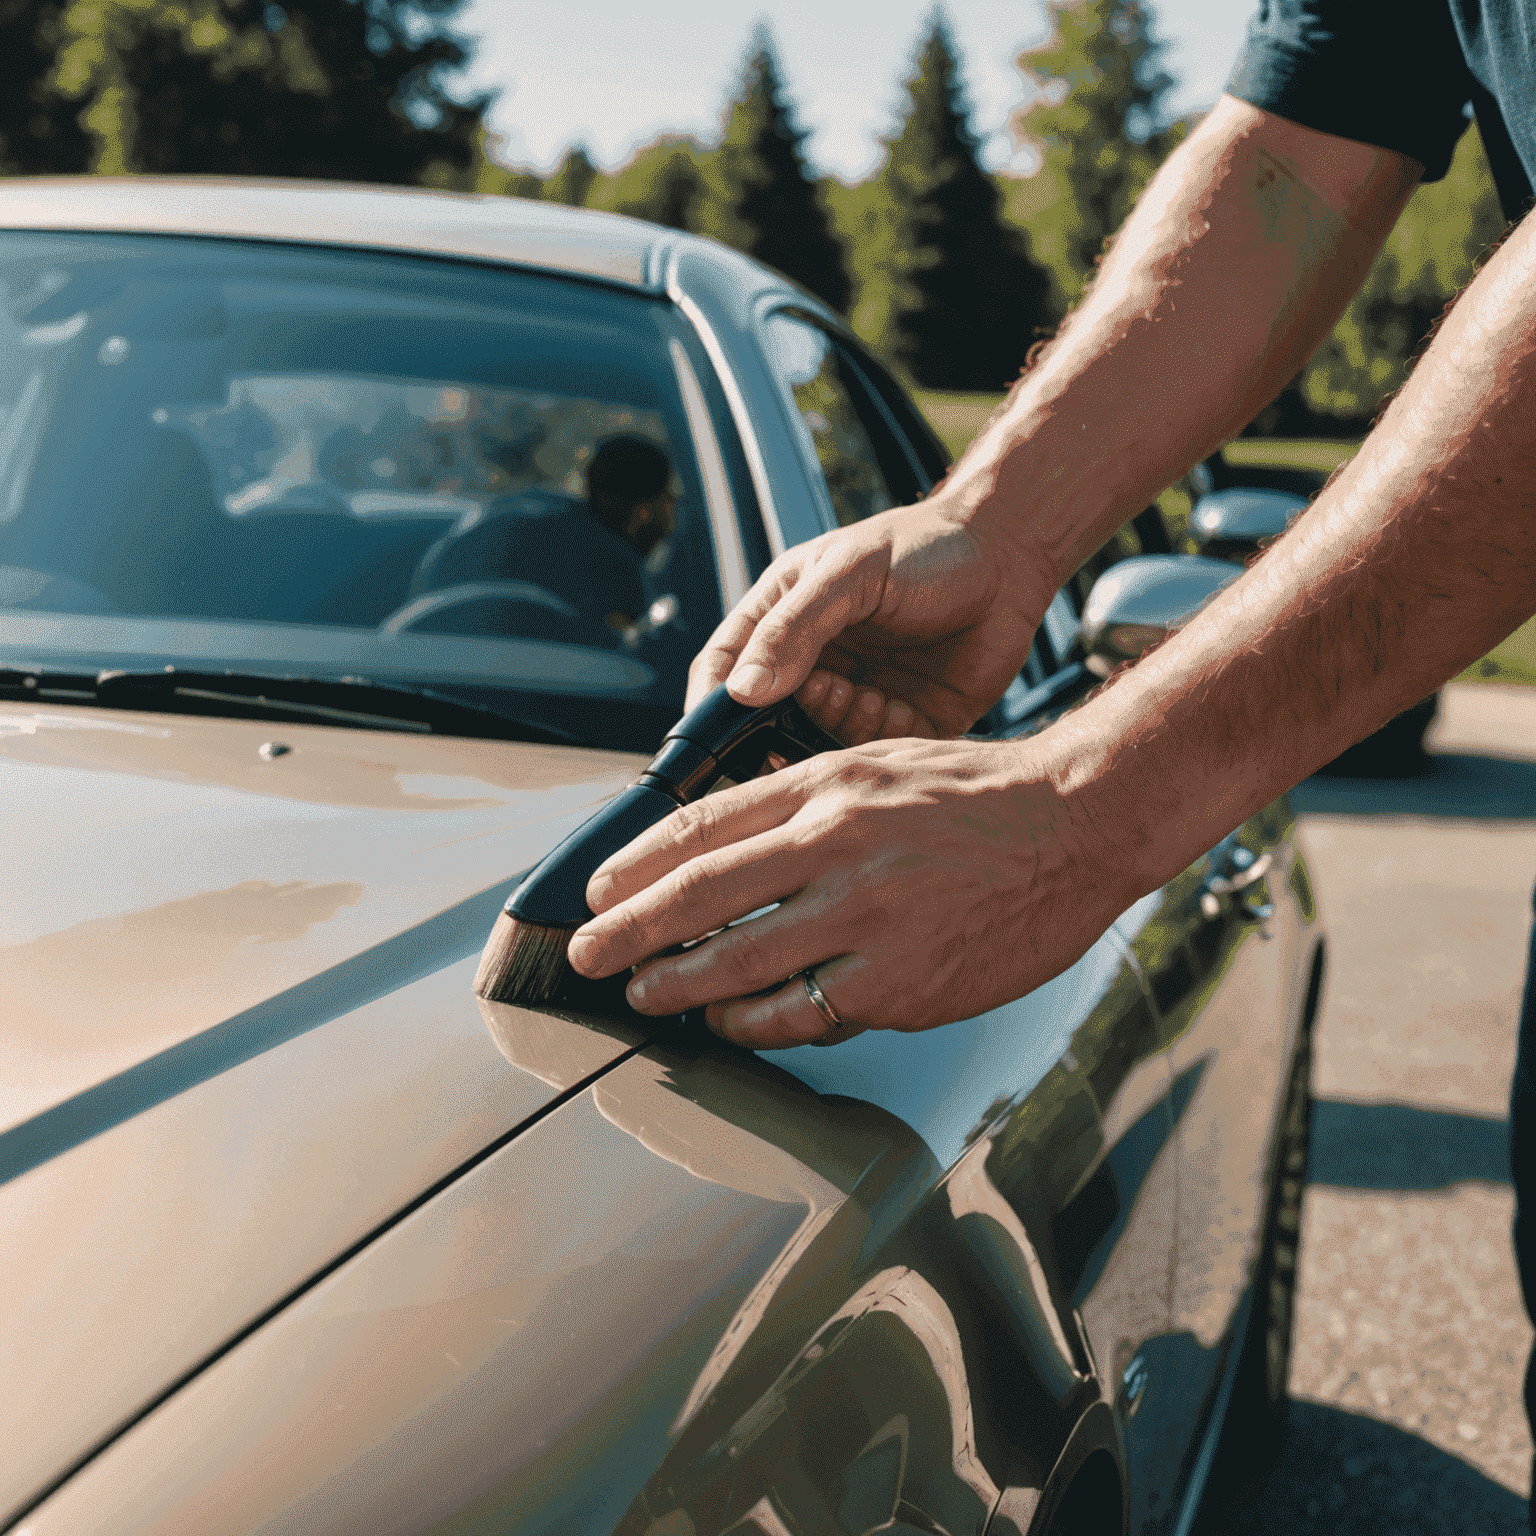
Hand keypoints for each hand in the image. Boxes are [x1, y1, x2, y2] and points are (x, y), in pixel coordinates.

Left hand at [565, 733, 1136, 1048]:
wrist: (1076, 824)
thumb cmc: (976, 794)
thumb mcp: (877, 764)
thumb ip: (801, 801)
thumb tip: (723, 845)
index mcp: (825, 786)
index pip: (701, 826)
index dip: (635, 864)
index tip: (597, 889)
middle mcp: (835, 845)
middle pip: (700, 895)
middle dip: (627, 930)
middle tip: (585, 952)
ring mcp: (866, 918)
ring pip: (739, 961)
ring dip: (678, 983)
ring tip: (644, 994)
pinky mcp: (899, 981)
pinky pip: (803, 1013)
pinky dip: (754, 1024)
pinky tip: (730, 1025)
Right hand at [685, 499, 1054, 743]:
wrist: (1010, 560)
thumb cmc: (926, 548)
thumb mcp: (851, 573)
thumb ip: (795, 627)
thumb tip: (743, 689)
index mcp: (781, 618)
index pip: (723, 672)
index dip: (711, 708)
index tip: (717, 738)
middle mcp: (811, 663)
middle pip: (766, 722)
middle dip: (787, 730)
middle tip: (828, 699)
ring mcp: (855, 696)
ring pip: (819, 745)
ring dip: (842, 731)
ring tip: (874, 696)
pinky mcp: (901, 723)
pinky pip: (876, 756)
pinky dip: (886, 740)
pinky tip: (907, 707)